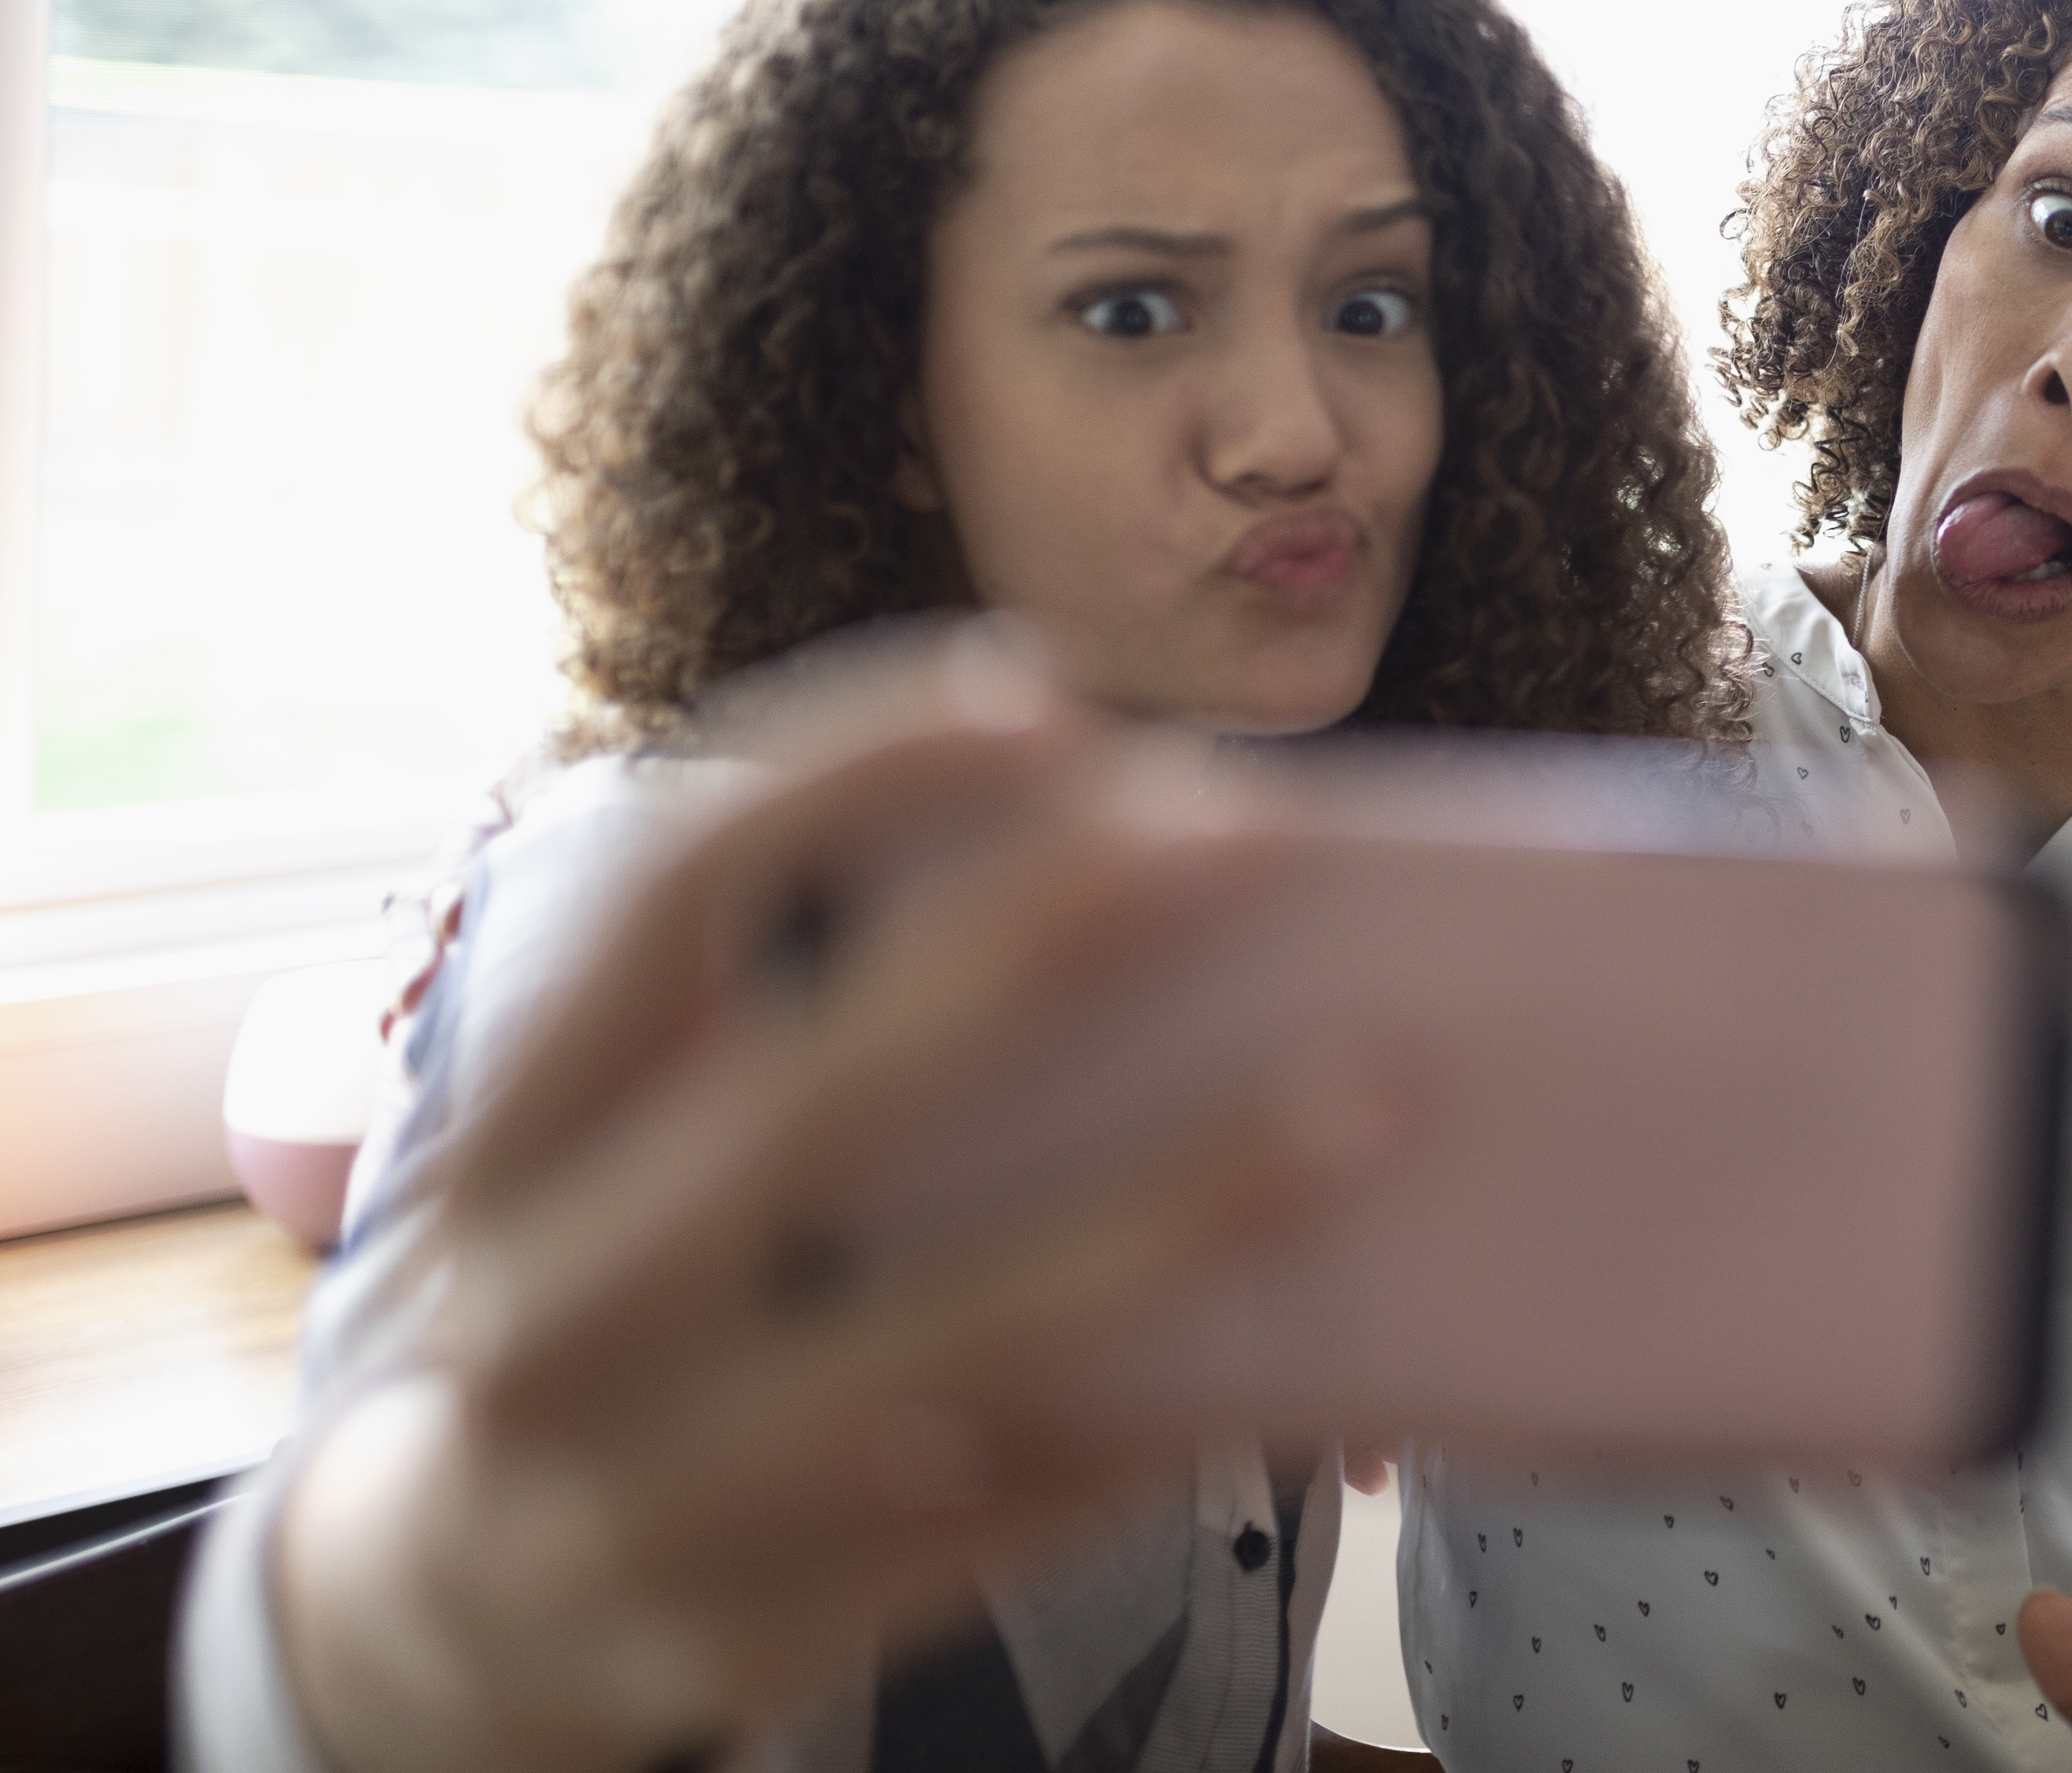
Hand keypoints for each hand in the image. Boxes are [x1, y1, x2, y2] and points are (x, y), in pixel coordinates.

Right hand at [275, 639, 1381, 1772]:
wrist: (451, 1623)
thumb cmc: (609, 1306)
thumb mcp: (608, 1163)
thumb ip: (776, 1029)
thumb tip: (1121, 860)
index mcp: (509, 1145)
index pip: (659, 904)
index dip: (842, 774)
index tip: (1039, 690)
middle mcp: (550, 1313)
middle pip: (807, 1106)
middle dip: (1023, 952)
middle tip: (1232, 830)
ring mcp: (650, 1495)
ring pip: (948, 1342)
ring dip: (1174, 1211)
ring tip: (1367, 1097)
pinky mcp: (758, 1634)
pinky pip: (1011, 1514)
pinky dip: (1163, 1419)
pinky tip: (1312, 1343)